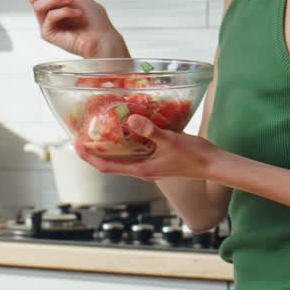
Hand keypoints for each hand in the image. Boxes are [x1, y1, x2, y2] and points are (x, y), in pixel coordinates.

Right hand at [23, 0, 128, 58]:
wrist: (102, 36)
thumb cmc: (94, 19)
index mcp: (52, 2)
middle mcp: (48, 12)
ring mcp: (47, 23)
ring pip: (38, 5)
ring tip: (71, 0)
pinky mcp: (48, 34)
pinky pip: (50, 16)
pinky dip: (65, 11)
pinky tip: (77, 13)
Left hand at [74, 114, 225, 181]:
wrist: (213, 165)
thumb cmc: (193, 156)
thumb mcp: (170, 141)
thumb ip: (150, 131)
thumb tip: (130, 120)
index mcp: (141, 169)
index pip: (106, 166)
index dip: (88, 156)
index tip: (76, 143)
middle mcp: (142, 169)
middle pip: (110, 162)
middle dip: (94, 150)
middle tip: (82, 133)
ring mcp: (150, 165)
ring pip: (122, 157)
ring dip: (110, 146)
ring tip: (99, 129)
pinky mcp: (157, 158)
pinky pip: (135, 151)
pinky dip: (126, 141)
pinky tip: (127, 127)